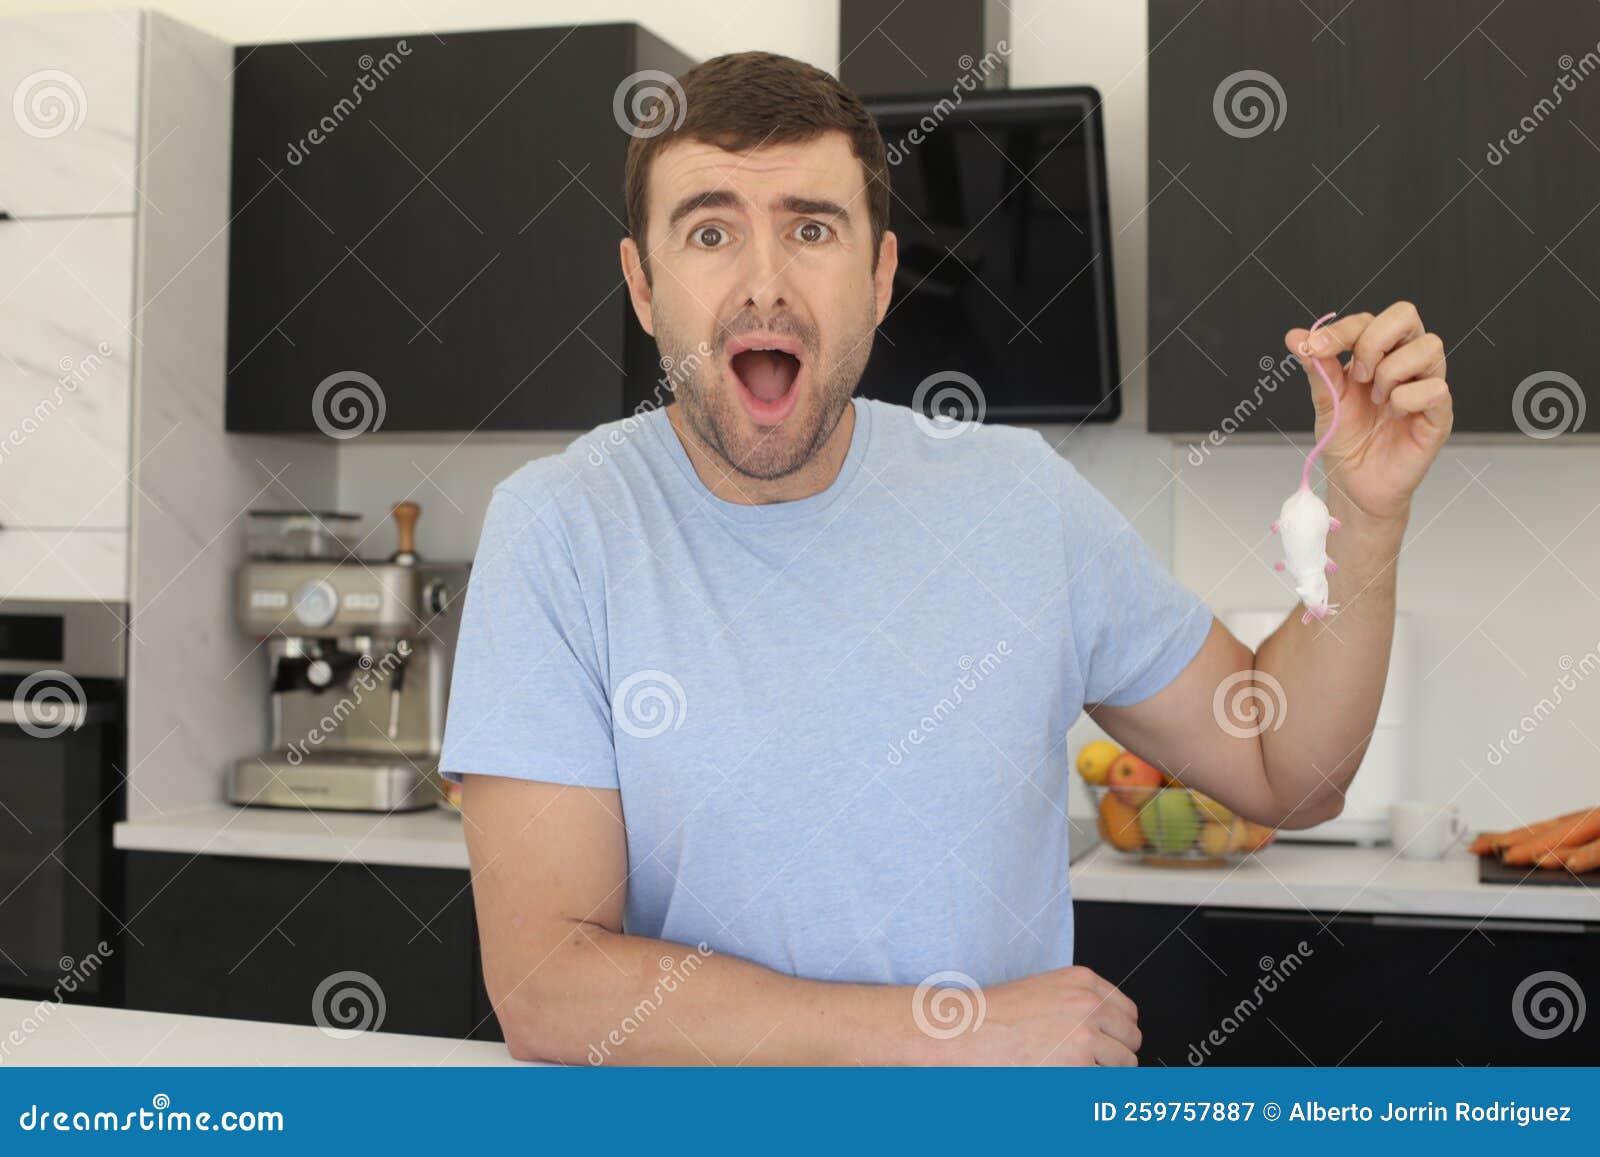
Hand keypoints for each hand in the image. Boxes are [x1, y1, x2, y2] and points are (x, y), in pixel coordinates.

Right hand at [942, 965, 1140, 1065]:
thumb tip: (1105, 1030)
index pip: (1128, 1011)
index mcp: (1083, 981)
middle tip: (1090, 1062)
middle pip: (1132, 1038)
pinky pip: (1103, 1083)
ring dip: (1103, 1072)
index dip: (1118, 1032)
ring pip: (1124, 1064)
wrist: (969, 1029)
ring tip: (1073, 1071)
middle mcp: (1090, 1004)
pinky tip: (1064, 1078)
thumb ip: (1078, 1005)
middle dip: (1116, 1054)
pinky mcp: (1079, 1064)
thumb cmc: (996, 1014)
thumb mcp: (1045, 992)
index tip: (1109, 1042)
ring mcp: (1087, 1034)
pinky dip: (1089, 1088)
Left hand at [1284, 301, 1452, 520]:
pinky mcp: (1439, 414)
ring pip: (1429, 346)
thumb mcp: (1326, 401)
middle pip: (1406, 316)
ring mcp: (1426, 386)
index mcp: (1379, 354)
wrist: (1354, 484)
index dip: (1343, 329)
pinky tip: (1393, 414)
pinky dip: (1406, 398)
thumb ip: (1316, 367)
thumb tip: (1295, 336)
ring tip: (1375, 399)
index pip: (1370, 320)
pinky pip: (1435, 389)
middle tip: (1355, 375)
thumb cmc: (1347, 440)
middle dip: (1372, 341)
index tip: (1316, 348)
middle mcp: (1407, 363)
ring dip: (1391, 371)